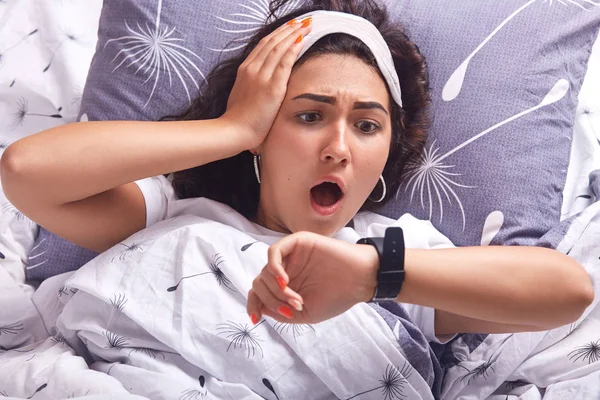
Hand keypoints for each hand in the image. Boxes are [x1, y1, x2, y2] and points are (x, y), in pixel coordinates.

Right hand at [222, 17, 312, 150]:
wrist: (234, 131)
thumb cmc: (238, 119)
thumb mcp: (241, 95)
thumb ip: (251, 85)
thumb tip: (259, 84)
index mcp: (244, 70)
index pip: (263, 45)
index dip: (277, 34)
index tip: (288, 28)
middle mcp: (252, 69)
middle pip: (271, 42)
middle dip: (288, 30)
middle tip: (301, 22)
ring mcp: (261, 76)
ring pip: (279, 48)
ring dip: (294, 34)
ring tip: (306, 26)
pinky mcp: (272, 87)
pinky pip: (285, 62)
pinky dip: (293, 49)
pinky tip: (302, 40)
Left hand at [247, 232, 378, 324]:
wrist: (360, 281)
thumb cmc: (337, 297)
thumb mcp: (305, 314)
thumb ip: (280, 311)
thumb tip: (259, 308)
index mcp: (287, 285)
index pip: (259, 291)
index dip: (253, 304)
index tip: (255, 319)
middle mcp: (286, 269)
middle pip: (260, 283)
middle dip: (271, 300)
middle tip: (292, 309)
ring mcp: (290, 256)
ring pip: (265, 271)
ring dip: (276, 290)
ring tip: (297, 300)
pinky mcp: (297, 242)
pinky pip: (273, 252)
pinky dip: (274, 269)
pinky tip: (286, 281)